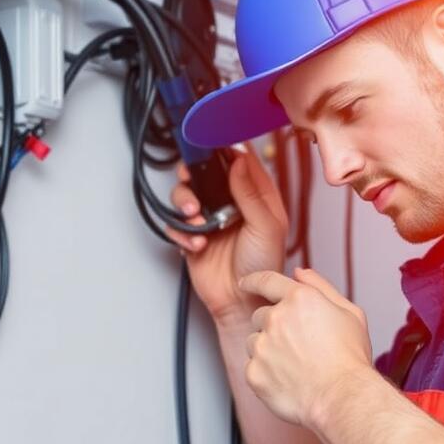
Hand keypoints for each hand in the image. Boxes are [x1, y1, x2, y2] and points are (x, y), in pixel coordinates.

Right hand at [166, 149, 287, 326]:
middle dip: (194, 173)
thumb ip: (250, 192)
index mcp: (256, 194)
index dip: (224, 148)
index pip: (239, 159)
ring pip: (185, 194)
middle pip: (205, 172)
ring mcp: (210, 218)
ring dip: (184, 202)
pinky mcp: (193, 235)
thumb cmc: (264, 266)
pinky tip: (197, 243)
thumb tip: (239, 160)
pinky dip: (181, 231)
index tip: (211, 141)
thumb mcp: (266, 226)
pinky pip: (177, 223)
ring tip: (194, 218)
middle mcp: (231, 202)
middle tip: (190, 177)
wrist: (242, 302)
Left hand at [238, 268, 373, 426]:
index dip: (253, 280)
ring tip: (295, 366)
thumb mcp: (349, 312)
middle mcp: (275, 318)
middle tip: (297, 346)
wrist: (343, 397)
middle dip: (273, 327)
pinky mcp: (254, 372)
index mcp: (299, 299)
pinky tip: (288, 381)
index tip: (245, 283)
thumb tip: (299, 272)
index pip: (266, 280)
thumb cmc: (350, 359)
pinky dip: (266, 374)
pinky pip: (253, 368)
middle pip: (260, 316)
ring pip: (254, 342)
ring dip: (267, 350)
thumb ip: (321, 287)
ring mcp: (262, 346)